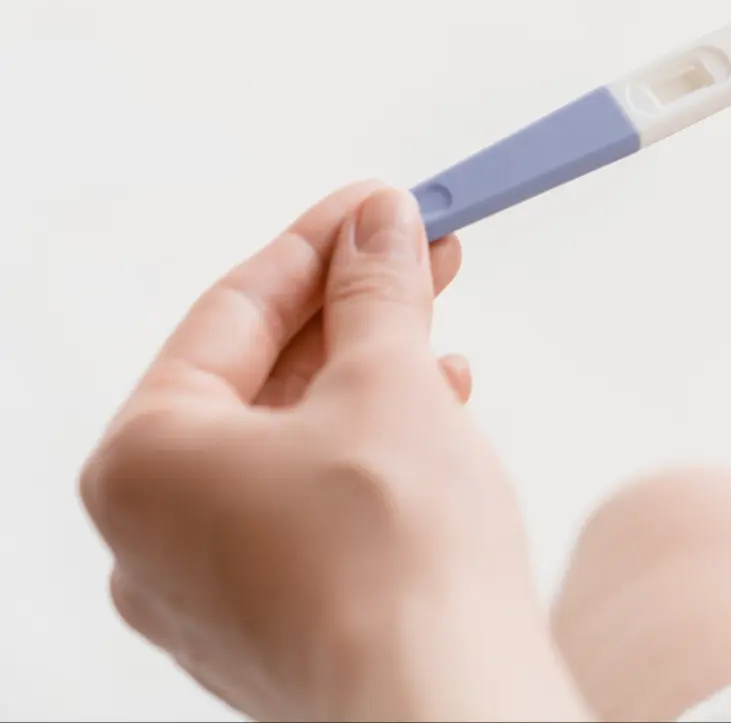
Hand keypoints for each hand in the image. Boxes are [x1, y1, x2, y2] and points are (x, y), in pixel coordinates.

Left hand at [79, 184, 582, 720]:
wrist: (442, 704)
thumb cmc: (395, 556)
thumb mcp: (390, 382)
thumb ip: (377, 293)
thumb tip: (379, 226)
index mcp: (141, 460)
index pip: (230, 313)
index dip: (318, 244)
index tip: (379, 204)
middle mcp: (151, 533)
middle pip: (255, 380)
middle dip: (350, 311)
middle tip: (419, 253)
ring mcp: (208, 593)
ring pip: (285, 446)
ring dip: (367, 379)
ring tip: (441, 334)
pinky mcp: (271, 629)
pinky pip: (306, 508)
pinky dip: (364, 453)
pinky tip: (432, 421)